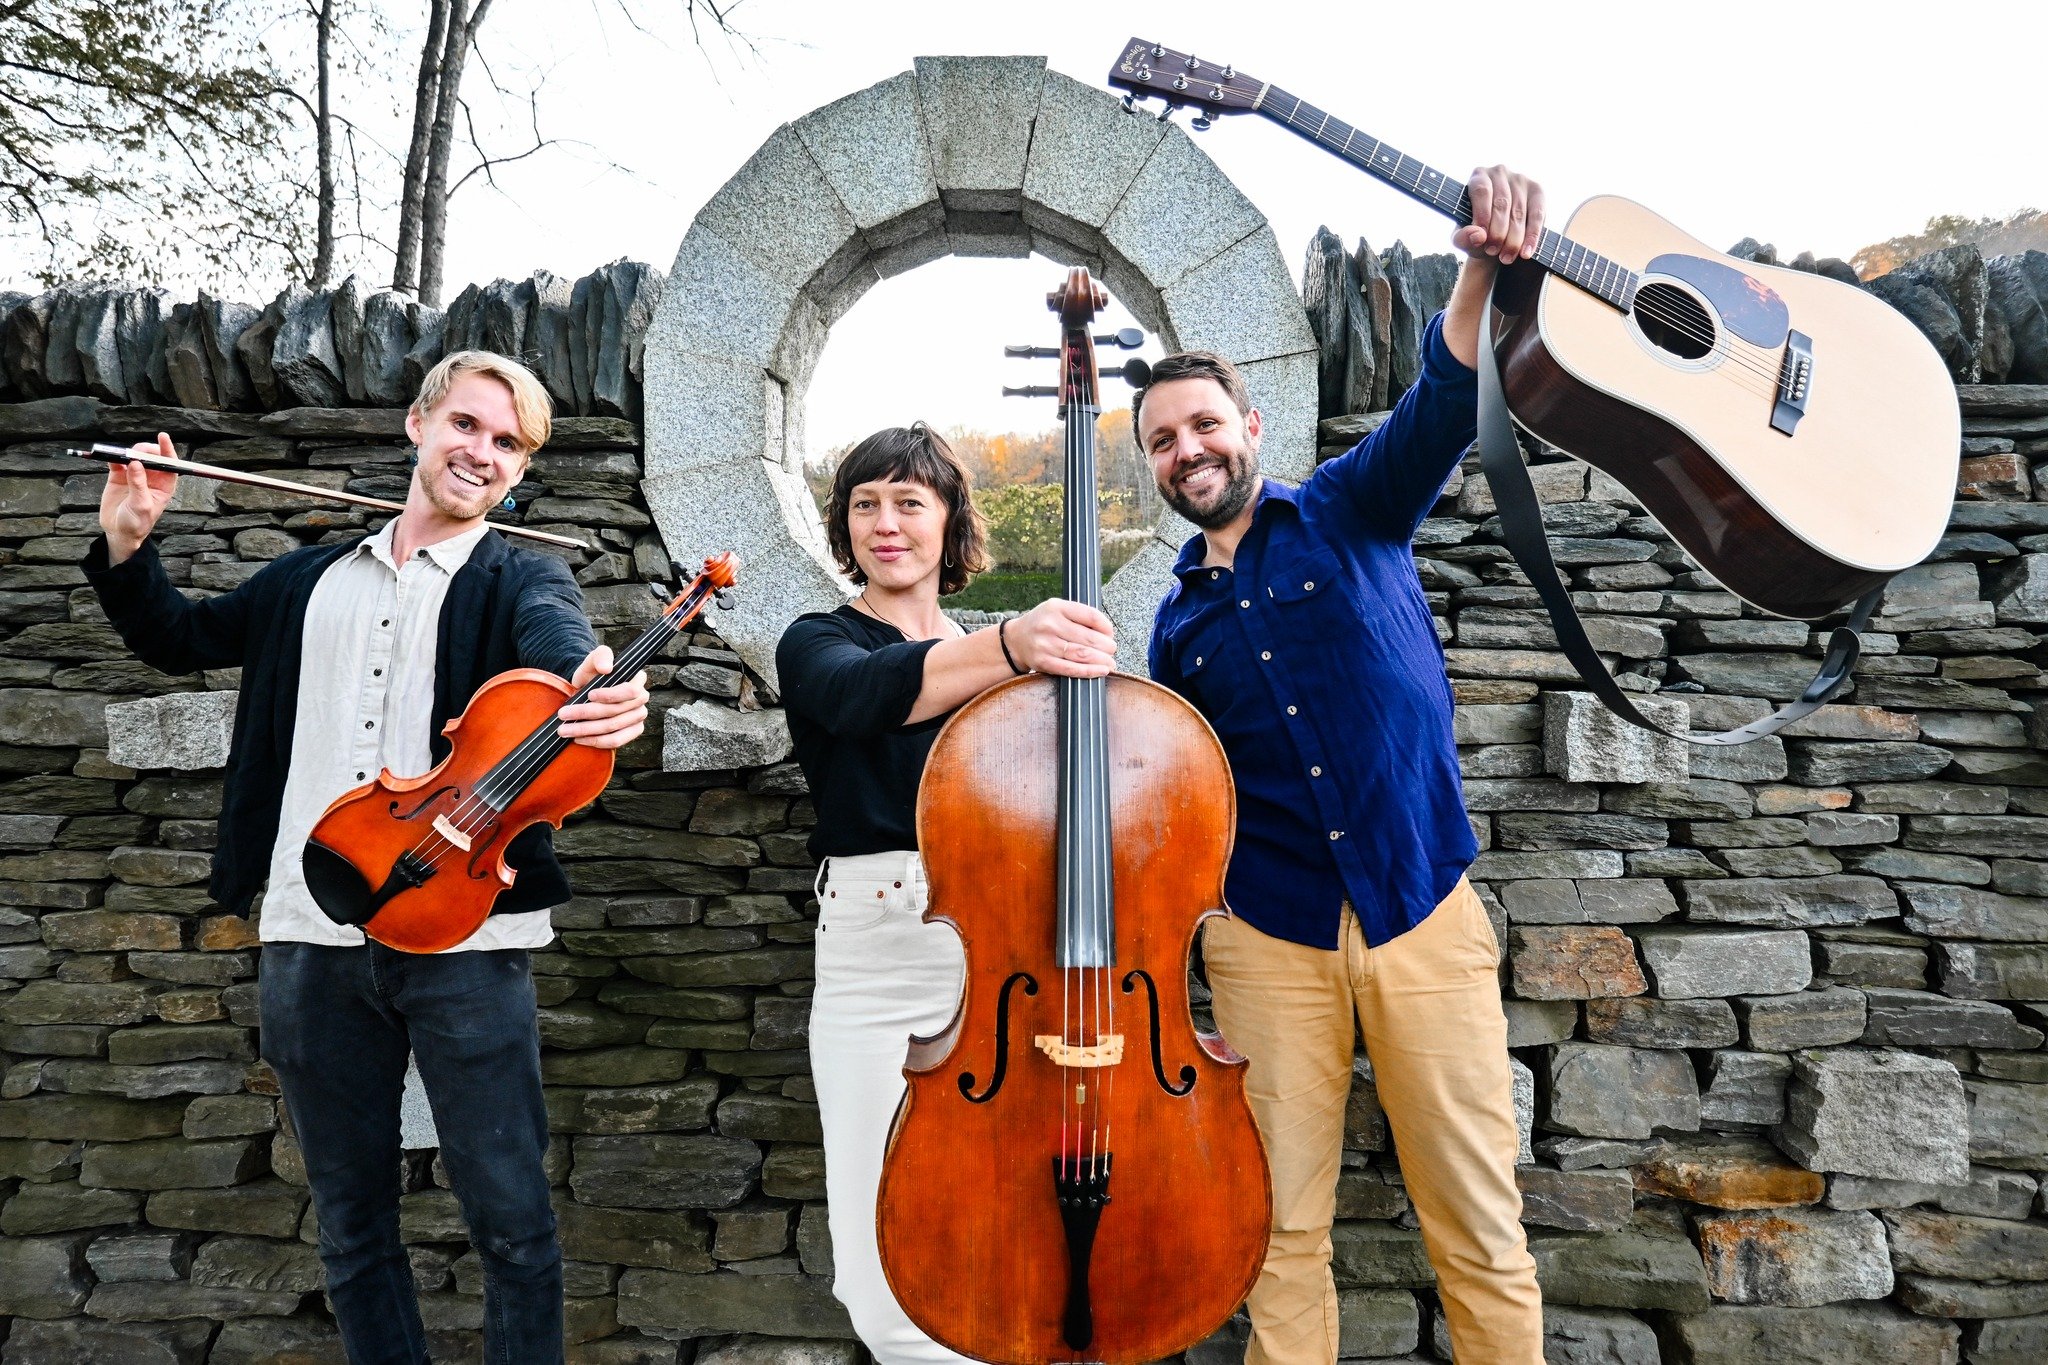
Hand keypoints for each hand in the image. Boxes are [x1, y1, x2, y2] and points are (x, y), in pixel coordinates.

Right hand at [99, 432, 180, 564]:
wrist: (119, 532)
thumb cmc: (137, 523)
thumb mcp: (141, 505)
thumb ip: (138, 484)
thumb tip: (135, 463)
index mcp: (164, 485)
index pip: (169, 464)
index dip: (167, 450)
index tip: (162, 437)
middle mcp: (151, 478)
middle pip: (150, 457)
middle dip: (144, 451)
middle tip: (135, 452)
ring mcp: (134, 476)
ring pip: (133, 456)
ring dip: (127, 453)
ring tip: (122, 457)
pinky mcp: (118, 476)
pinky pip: (116, 462)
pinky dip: (113, 457)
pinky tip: (110, 457)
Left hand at [557, 645, 649, 748]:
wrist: (589, 690)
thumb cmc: (594, 673)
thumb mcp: (594, 659)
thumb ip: (601, 657)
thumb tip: (606, 668)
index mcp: (637, 680)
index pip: (630, 691)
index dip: (610, 695)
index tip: (589, 694)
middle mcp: (641, 700)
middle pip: (615, 712)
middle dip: (586, 714)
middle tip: (563, 714)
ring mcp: (638, 718)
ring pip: (612, 728)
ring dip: (586, 730)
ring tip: (565, 729)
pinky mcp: (632, 732)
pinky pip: (616, 741)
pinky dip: (596, 741)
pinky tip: (579, 739)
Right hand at [1007, 598, 1115, 677]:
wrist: (1015, 640)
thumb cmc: (1043, 624)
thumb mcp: (1058, 610)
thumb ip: (1080, 616)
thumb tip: (1107, 633)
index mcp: (1057, 607)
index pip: (1090, 616)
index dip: (1106, 627)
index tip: (1111, 633)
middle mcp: (1050, 625)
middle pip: (1088, 637)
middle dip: (1107, 646)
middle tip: (1112, 649)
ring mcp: (1046, 644)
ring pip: (1082, 654)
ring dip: (1102, 660)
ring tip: (1110, 662)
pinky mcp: (1043, 662)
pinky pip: (1071, 669)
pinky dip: (1089, 671)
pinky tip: (1101, 670)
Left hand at [1453, 165, 1544, 263]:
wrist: (1496, 235)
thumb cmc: (1476, 231)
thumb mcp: (1463, 238)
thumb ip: (1462, 238)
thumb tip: (1477, 236)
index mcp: (1478, 176)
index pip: (1482, 191)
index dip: (1482, 215)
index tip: (1481, 239)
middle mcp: (1500, 172)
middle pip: (1501, 203)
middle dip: (1497, 232)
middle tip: (1493, 252)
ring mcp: (1521, 180)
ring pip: (1518, 212)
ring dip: (1513, 239)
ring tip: (1506, 258)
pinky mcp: (1537, 191)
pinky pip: (1537, 215)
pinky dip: (1532, 236)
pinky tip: (1526, 253)